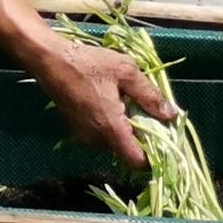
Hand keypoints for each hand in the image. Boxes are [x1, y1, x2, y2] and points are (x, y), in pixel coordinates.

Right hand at [28, 33, 167, 170]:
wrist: (50, 60)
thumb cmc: (89, 64)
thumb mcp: (126, 72)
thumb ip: (149, 95)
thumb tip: (171, 114)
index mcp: (111, 128)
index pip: (136, 161)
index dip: (154, 157)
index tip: (165, 141)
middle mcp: (96, 138)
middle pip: (127, 152)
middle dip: (142, 137)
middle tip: (150, 113)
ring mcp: (84, 135)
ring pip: (115, 142)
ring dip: (126, 129)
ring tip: (129, 102)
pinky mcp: (77, 128)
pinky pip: (102, 134)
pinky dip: (112, 124)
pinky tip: (113, 102)